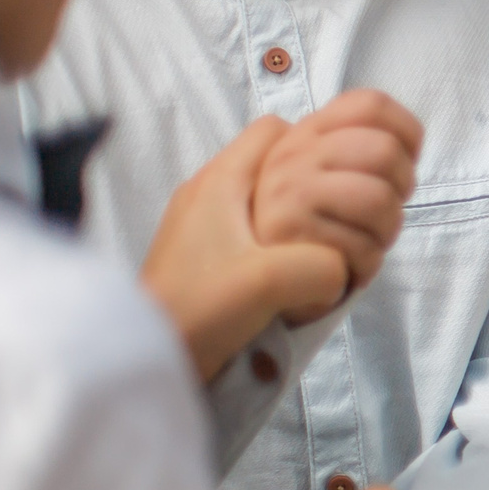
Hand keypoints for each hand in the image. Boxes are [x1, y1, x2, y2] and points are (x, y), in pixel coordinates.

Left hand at [140, 117, 351, 382]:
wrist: (141, 358)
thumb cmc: (195, 311)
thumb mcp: (267, 284)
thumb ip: (320, 266)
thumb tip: (344, 271)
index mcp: (221, 184)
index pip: (275, 131)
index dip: (316, 143)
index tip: (345, 175)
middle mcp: (211, 197)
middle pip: (277, 164)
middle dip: (318, 182)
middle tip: (347, 214)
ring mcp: (206, 228)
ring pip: (270, 200)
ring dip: (304, 219)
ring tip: (327, 248)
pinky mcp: (207, 259)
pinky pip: (258, 233)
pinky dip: (286, 245)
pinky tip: (301, 274)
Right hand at [251, 90, 422, 309]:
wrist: (254, 285)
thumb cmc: (308, 230)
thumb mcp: (323, 177)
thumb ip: (356, 151)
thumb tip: (406, 143)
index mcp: (305, 134)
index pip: (370, 104)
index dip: (406, 133)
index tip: (405, 162)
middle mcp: (290, 155)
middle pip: (384, 151)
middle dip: (400, 189)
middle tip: (382, 214)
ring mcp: (285, 193)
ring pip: (379, 201)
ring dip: (386, 232)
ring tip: (364, 242)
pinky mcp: (288, 236)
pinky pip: (363, 248)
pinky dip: (367, 265)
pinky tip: (345, 266)